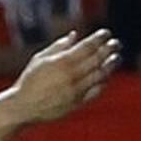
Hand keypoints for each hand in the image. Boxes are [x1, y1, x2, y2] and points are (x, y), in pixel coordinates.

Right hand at [0, 27, 120, 126]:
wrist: (24, 107)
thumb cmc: (30, 80)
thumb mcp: (40, 58)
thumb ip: (59, 46)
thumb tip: (75, 35)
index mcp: (62, 62)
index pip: (87, 46)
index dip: (99, 38)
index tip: (106, 33)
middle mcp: (72, 75)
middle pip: (97, 59)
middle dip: (109, 49)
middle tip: (116, 43)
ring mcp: (76, 90)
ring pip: (100, 75)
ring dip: (110, 65)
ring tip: (117, 57)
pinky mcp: (77, 102)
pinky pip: (95, 91)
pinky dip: (102, 82)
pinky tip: (106, 76)